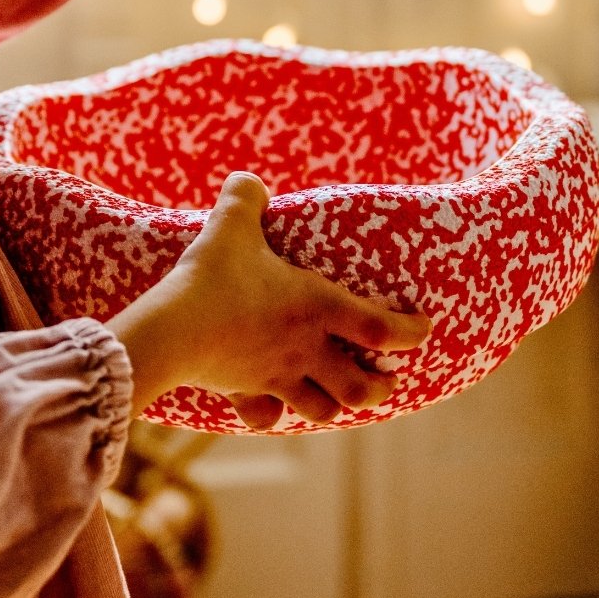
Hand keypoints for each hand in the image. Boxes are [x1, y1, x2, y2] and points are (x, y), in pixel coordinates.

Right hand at [105, 173, 430, 428]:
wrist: (173, 330)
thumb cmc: (213, 275)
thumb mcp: (232, 222)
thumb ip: (245, 195)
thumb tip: (247, 180)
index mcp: (317, 306)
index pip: (382, 328)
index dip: (411, 332)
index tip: (425, 328)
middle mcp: (306, 348)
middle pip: (361, 387)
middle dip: (380, 387)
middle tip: (388, 378)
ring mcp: (277, 376)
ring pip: (323, 410)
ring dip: (336, 405)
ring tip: (340, 396)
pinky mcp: (245, 393)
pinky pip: (267, 416)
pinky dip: (275, 414)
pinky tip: (272, 406)